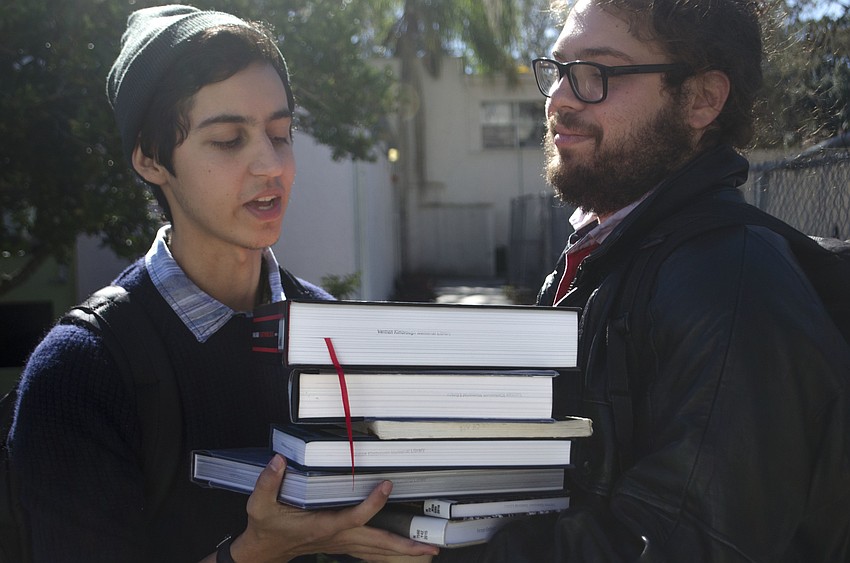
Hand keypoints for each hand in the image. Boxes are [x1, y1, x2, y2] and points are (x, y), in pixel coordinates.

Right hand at [229, 454, 439, 561]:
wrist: (265, 550)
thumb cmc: (266, 527)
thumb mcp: (259, 505)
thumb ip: (268, 482)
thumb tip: (278, 461)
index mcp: (323, 526)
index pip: (353, 517)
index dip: (372, 504)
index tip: (387, 485)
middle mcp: (338, 538)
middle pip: (377, 543)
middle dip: (404, 546)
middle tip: (430, 545)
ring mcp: (343, 544)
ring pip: (378, 550)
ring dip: (404, 551)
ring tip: (429, 549)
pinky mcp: (344, 545)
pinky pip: (372, 551)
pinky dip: (390, 551)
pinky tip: (407, 552)